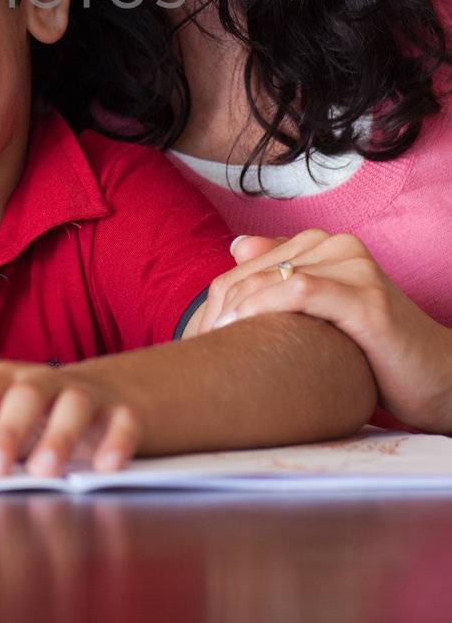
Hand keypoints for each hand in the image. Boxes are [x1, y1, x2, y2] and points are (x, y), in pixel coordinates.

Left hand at [0, 360, 140, 477]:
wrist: (103, 397)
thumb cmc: (33, 416)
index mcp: (4, 381)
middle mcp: (43, 381)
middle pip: (24, 395)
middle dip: (6, 432)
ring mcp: (86, 393)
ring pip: (74, 403)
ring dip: (59, 435)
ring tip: (44, 472)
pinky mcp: (123, 411)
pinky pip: (123, 420)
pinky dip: (116, 440)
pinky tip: (104, 466)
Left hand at [198, 229, 451, 432]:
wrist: (440, 379)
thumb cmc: (376, 352)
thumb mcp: (325, 311)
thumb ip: (286, 274)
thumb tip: (237, 243)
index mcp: (325, 245)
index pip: (248, 265)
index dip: (216, 300)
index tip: (195, 338)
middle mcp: (339, 246)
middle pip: (254, 271)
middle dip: (219, 308)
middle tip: (196, 347)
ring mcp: (356, 268)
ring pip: (272, 278)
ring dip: (235, 310)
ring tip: (211, 343)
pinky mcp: (366, 298)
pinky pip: (302, 291)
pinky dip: (265, 307)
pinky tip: (241, 331)